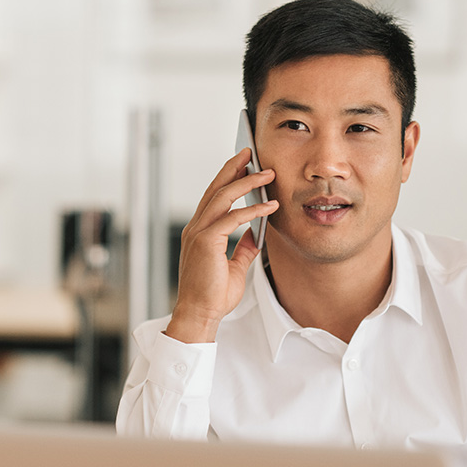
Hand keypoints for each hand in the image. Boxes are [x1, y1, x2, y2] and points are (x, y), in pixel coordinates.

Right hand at [166, 148, 278, 342]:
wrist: (200, 314)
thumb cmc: (213, 295)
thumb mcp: (235, 266)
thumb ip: (244, 246)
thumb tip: (256, 231)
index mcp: (199, 231)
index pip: (214, 196)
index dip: (228, 177)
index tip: (244, 164)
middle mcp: (196, 227)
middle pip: (215, 188)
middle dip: (234, 167)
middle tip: (251, 152)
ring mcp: (198, 233)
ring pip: (223, 197)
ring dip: (247, 182)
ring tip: (267, 173)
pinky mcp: (206, 241)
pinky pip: (232, 218)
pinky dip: (252, 210)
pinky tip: (270, 206)